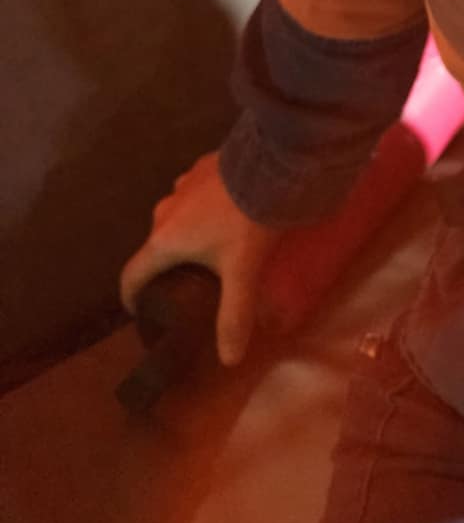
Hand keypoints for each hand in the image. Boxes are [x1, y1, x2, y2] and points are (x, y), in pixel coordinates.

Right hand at [119, 152, 282, 367]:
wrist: (272, 162)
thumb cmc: (248, 221)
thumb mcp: (243, 272)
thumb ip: (234, 315)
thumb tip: (230, 360)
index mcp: (164, 240)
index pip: (131, 275)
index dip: (132, 298)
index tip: (141, 311)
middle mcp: (164, 211)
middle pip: (157, 247)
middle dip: (168, 267)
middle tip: (188, 283)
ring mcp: (182, 184)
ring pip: (176, 217)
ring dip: (187, 234)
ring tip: (211, 249)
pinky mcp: (203, 165)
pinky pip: (194, 194)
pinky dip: (202, 208)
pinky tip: (227, 213)